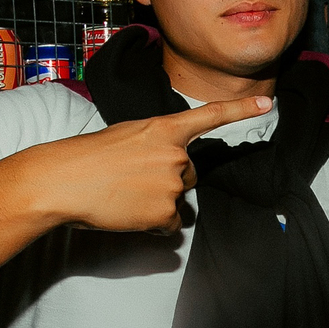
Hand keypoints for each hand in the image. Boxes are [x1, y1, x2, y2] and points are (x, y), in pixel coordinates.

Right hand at [30, 96, 271, 233]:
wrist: (62, 181)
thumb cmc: (86, 158)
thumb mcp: (126, 138)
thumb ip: (153, 148)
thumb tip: (167, 176)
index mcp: (163, 128)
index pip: (210, 116)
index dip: (240, 109)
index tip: (266, 101)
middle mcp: (175, 154)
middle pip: (189, 175)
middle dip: (167, 180)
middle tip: (131, 180)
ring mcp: (172, 184)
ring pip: (178, 201)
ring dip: (158, 203)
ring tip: (124, 195)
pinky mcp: (165, 213)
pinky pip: (170, 225)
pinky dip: (152, 224)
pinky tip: (127, 213)